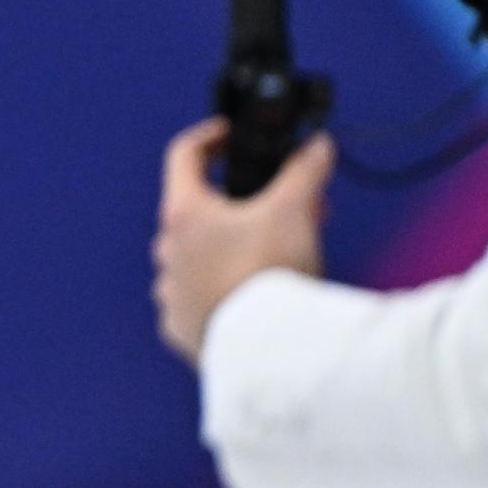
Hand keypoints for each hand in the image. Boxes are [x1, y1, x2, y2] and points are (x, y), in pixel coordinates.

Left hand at [151, 116, 334, 365]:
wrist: (268, 350)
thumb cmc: (271, 273)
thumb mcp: (293, 211)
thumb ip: (305, 171)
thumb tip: (319, 146)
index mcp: (184, 213)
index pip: (184, 156)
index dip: (208, 138)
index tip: (229, 136)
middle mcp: (167, 251)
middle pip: (193, 210)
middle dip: (236, 203)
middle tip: (275, 205)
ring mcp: (171, 292)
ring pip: (190, 258)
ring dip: (222, 250)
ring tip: (264, 254)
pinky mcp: (180, 328)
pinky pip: (192, 302)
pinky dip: (215, 293)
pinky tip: (243, 295)